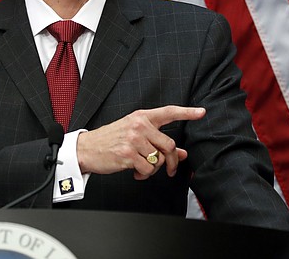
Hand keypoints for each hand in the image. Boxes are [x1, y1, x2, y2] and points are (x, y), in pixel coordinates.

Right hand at [76, 105, 205, 179]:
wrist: (86, 148)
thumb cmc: (111, 140)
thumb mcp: (134, 134)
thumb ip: (157, 140)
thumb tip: (181, 153)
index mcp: (142, 116)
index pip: (169, 112)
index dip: (187, 112)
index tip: (201, 112)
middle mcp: (139, 125)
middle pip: (169, 145)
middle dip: (172, 161)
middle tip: (170, 169)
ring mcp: (134, 139)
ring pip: (159, 160)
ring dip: (153, 169)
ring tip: (142, 168)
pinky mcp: (128, 154)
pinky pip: (148, 169)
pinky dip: (144, 175)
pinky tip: (136, 172)